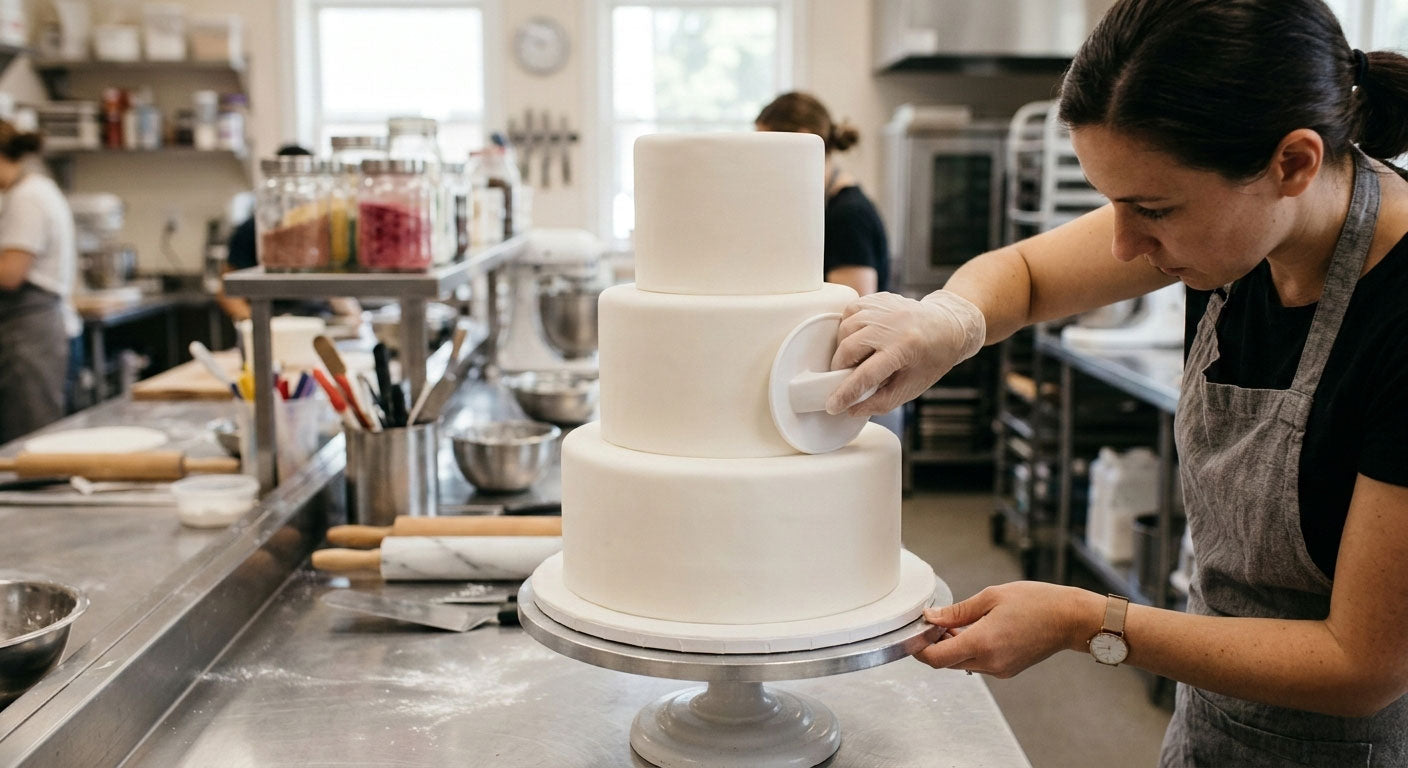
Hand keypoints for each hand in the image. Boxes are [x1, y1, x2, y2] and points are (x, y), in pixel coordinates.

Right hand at [825, 290, 985, 417]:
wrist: (948, 326)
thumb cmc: (932, 358)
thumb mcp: (912, 387)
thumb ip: (881, 402)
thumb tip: (852, 409)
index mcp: (905, 348)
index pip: (866, 375)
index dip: (846, 393)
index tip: (833, 405)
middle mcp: (892, 324)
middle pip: (848, 349)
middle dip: (840, 369)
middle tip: (845, 378)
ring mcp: (884, 308)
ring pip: (844, 329)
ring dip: (842, 349)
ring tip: (854, 359)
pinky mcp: (878, 299)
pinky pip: (849, 312)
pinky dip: (847, 328)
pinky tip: (858, 338)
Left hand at [912, 583, 1102, 678]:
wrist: (1070, 619)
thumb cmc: (1037, 603)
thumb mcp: (991, 597)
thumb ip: (957, 611)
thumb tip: (931, 617)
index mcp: (982, 643)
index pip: (936, 658)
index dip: (919, 649)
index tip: (914, 635)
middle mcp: (990, 662)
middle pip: (947, 663)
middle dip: (935, 645)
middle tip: (934, 623)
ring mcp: (1000, 669)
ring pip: (962, 664)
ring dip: (952, 647)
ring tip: (955, 623)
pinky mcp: (1007, 670)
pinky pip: (978, 663)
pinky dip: (969, 650)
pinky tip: (974, 631)